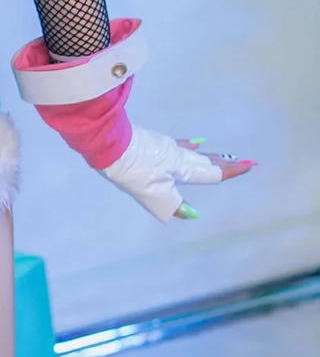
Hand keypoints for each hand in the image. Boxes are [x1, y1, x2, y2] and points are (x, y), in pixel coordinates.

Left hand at [100, 125, 255, 222]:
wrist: (106, 141)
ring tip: (217, 156)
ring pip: (192, 153)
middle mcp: (176, 155)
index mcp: (180, 167)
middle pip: (205, 161)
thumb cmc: (131, 168)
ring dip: (207, 157)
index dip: (230, 171)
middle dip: (223, 163)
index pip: (210, 171)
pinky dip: (188, 148)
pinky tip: (189, 144)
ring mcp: (164, 147)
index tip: (250, 166)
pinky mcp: (152, 143)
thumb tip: (193, 214)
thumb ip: (172, 205)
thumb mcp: (152, 193)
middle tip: (242, 163)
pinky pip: (178, 146)